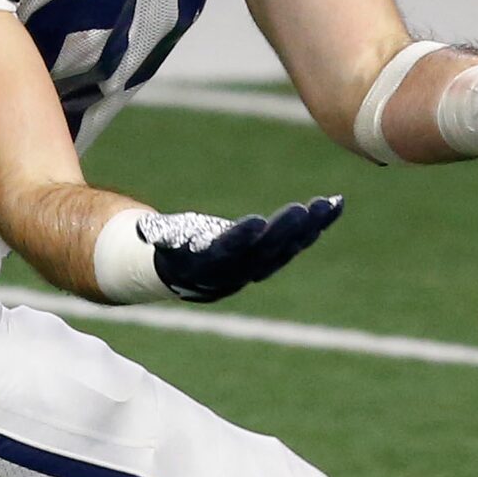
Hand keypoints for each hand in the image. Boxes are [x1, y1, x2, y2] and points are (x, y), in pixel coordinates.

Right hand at [143, 197, 343, 303]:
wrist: (182, 272)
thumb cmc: (168, 245)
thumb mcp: (160, 241)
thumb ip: (159, 237)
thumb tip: (142, 232)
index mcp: (207, 266)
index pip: (226, 254)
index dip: (241, 240)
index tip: (256, 223)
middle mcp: (236, 271)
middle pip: (264, 253)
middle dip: (284, 231)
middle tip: (302, 210)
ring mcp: (257, 266)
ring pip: (287, 249)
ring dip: (309, 227)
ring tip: (328, 204)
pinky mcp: (273, 256)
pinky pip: (298, 241)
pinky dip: (317, 223)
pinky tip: (335, 204)